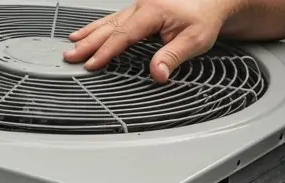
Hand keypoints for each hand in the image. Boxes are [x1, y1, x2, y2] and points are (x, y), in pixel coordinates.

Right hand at [63, 0, 235, 81]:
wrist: (213, 1)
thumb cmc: (204, 17)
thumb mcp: (195, 40)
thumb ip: (172, 57)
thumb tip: (157, 74)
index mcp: (153, 11)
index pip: (123, 35)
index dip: (106, 51)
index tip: (92, 63)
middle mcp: (142, 5)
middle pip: (109, 27)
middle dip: (88, 42)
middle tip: (71, 55)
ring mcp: (139, 5)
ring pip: (108, 20)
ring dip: (89, 33)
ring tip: (72, 42)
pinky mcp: (139, 9)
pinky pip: (114, 18)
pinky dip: (98, 26)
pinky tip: (88, 31)